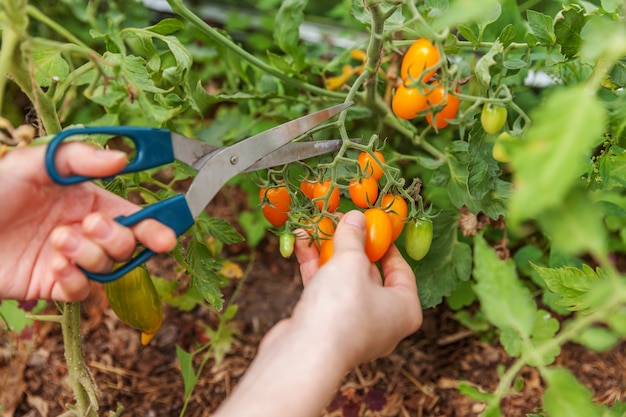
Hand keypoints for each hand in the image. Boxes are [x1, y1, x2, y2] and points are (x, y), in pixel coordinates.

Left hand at [0, 143, 176, 300]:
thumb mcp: (33, 164)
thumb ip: (79, 159)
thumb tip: (123, 158)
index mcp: (88, 202)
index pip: (133, 216)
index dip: (154, 228)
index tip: (166, 237)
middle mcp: (84, 231)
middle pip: (126, 245)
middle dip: (114, 238)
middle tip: (88, 227)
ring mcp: (70, 260)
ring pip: (106, 268)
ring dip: (88, 255)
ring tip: (56, 243)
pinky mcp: (53, 286)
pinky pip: (81, 290)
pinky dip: (74, 280)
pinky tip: (52, 266)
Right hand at [213, 211, 421, 416]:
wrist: (304, 355)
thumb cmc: (342, 308)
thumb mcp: (351, 262)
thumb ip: (353, 237)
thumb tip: (356, 218)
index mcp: (404, 310)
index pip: (401, 271)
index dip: (386, 244)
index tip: (373, 225)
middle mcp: (383, 322)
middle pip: (369, 274)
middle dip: (350, 245)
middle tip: (339, 221)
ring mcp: (353, 326)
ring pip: (342, 282)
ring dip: (327, 253)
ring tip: (315, 226)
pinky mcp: (326, 328)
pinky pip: (324, 292)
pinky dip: (314, 269)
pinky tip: (301, 244)